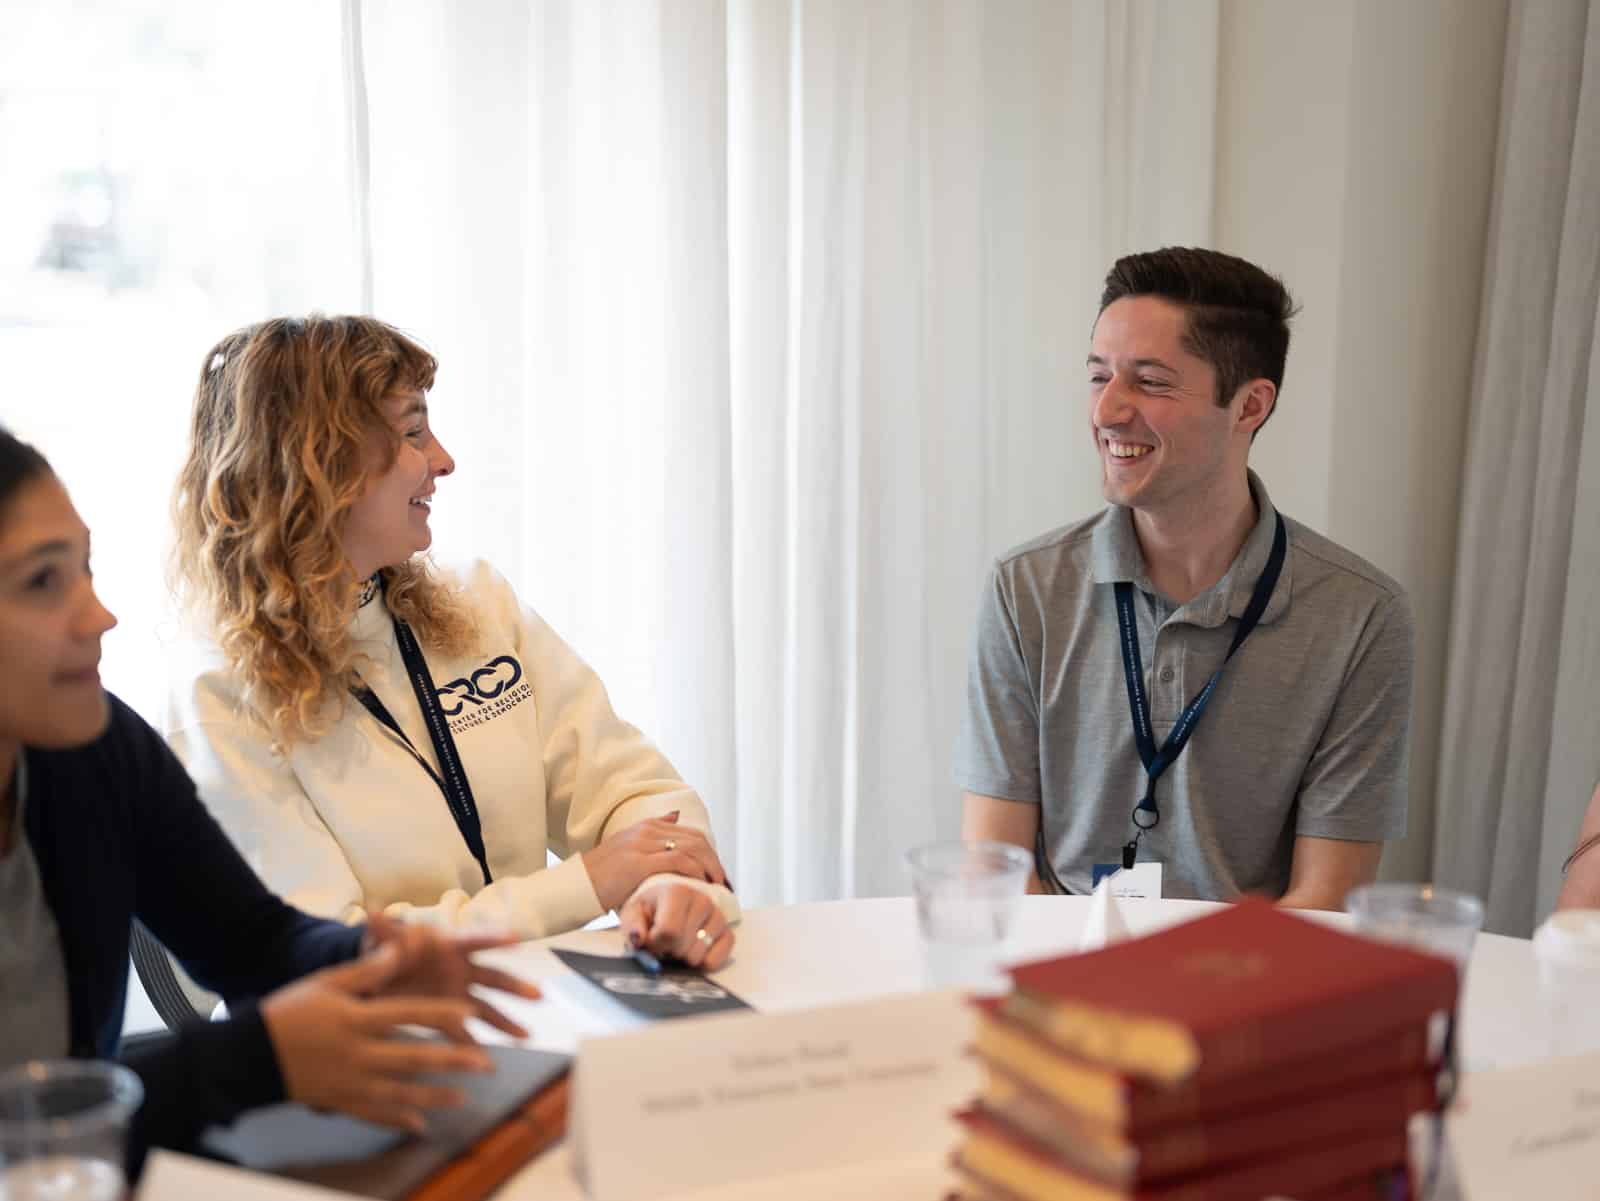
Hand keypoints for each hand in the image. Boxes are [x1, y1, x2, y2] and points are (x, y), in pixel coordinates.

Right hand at [261, 943, 494, 1132]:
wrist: (247, 1055)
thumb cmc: (289, 1011)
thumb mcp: (326, 983)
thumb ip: (366, 970)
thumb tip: (400, 951)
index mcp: (357, 1018)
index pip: (408, 1014)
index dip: (441, 1014)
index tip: (470, 1014)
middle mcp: (358, 1053)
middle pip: (413, 1057)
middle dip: (452, 1061)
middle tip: (486, 1064)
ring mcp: (349, 1082)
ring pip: (400, 1091)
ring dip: (434, 1095)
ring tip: (463, 1098)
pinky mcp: (338, 1101)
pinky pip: (373, 1113)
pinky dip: (397, 1119)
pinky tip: (420, 1124)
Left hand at [361, 911, 541, 1038]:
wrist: (374, 979)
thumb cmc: (385, 951)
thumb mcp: (383, 940)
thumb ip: (383, 931)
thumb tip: (372, 912)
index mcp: (448, 946)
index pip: (475, 939)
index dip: (494, 938)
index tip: (517, 938)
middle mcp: (460, 969)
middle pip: (493, 977)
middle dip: (514, 986)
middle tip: (537, 995)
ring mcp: (458, 994)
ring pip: (488, 1009)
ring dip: (506, 1022)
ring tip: (526, 1037)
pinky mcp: (449, 1015)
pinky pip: (466, 1033)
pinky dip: (475, 1048)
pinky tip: (487, 1064)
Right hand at [580, 811, 728, 910]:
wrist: (575, 886)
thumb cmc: (601, 876)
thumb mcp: (627, 848)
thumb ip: (652, 834)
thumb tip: (675, 815)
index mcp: (645, 827)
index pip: (690, 834)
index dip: (709, 853)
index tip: (718, 872)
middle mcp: (646, 831)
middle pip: (696, 840)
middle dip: (714, 861)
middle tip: (724, 881)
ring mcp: (643, 844)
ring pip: (691, 849)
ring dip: (710, 868)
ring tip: (718, 886)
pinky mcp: (639, 862)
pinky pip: (679, 861)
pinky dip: (696, 872)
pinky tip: (701, 884)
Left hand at [619, 880, 733, 970]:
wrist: (667, 906)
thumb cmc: (649, 910)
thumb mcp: (633, 913)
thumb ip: (632, 926)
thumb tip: (639, 939)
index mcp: (678, 892)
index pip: (669, 931)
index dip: (655, 944)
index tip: (649, 939)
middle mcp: (702, 901)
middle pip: (682, 947)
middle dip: (667, 952)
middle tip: (662, 943)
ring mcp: (718, 917)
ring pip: (697, 957)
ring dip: (682, 958)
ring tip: (676, 944)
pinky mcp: (727, 934)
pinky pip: (715, 961)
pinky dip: (700, 963)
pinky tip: (691, 951)